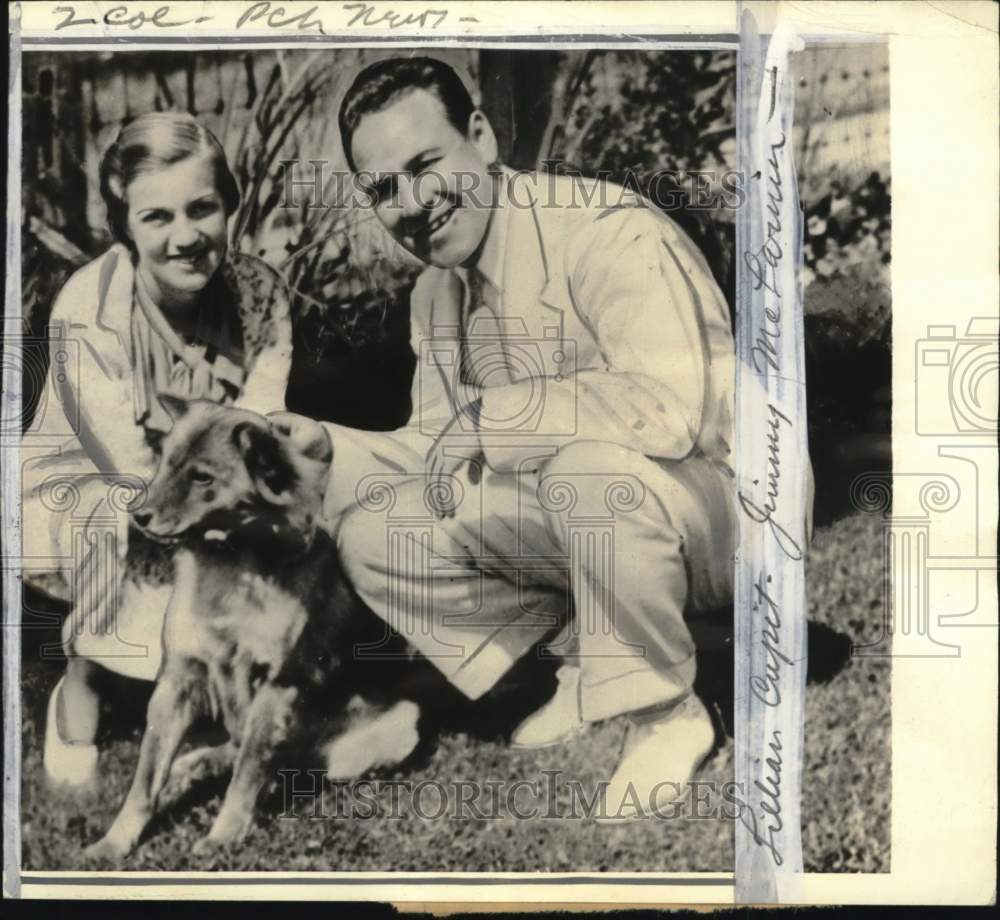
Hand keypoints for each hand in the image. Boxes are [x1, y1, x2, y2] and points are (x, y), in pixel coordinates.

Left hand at [425, 401, 483, 517]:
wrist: (485, 418)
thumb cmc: (482, 432)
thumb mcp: (476, 453)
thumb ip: (472, 467)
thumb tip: (472, 483)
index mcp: (439, 449)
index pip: (432, 475)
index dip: (436, 492)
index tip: (441, 506)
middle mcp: (436, 453)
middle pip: (430, 482)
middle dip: (435, 500)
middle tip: (441, 516)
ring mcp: (440, 456)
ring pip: (435, 486)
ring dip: (441, 503)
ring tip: (447, 516)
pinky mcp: (447, 460)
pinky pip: (443, 484)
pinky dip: (446, 499)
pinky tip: (451, 509)